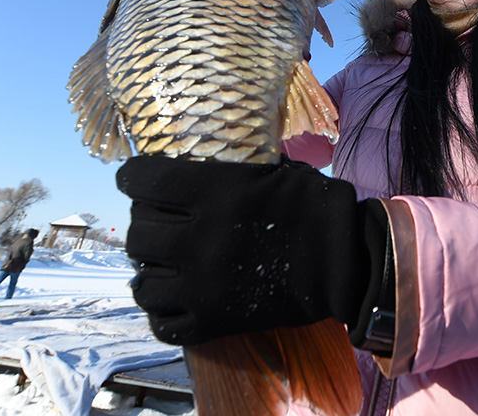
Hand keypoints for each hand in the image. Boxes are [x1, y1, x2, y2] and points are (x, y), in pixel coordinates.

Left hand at [117, 155, 389, 345]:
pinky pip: (162, 322)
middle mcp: (200, 240)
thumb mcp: (274, 171)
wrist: (345, 262)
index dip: (132, 178)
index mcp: (215, 194)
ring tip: (160, 263)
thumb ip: (230, 169)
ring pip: (142, 280)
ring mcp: (203, 286)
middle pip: (138, 233)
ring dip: (149, 269)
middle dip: (144, 223)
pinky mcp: (213, 321)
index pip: (142, 181)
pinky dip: (162, 309)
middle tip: (159, 221)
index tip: (135, 180)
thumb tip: (199, 156)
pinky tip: (172, 295)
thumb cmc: (314, 207)